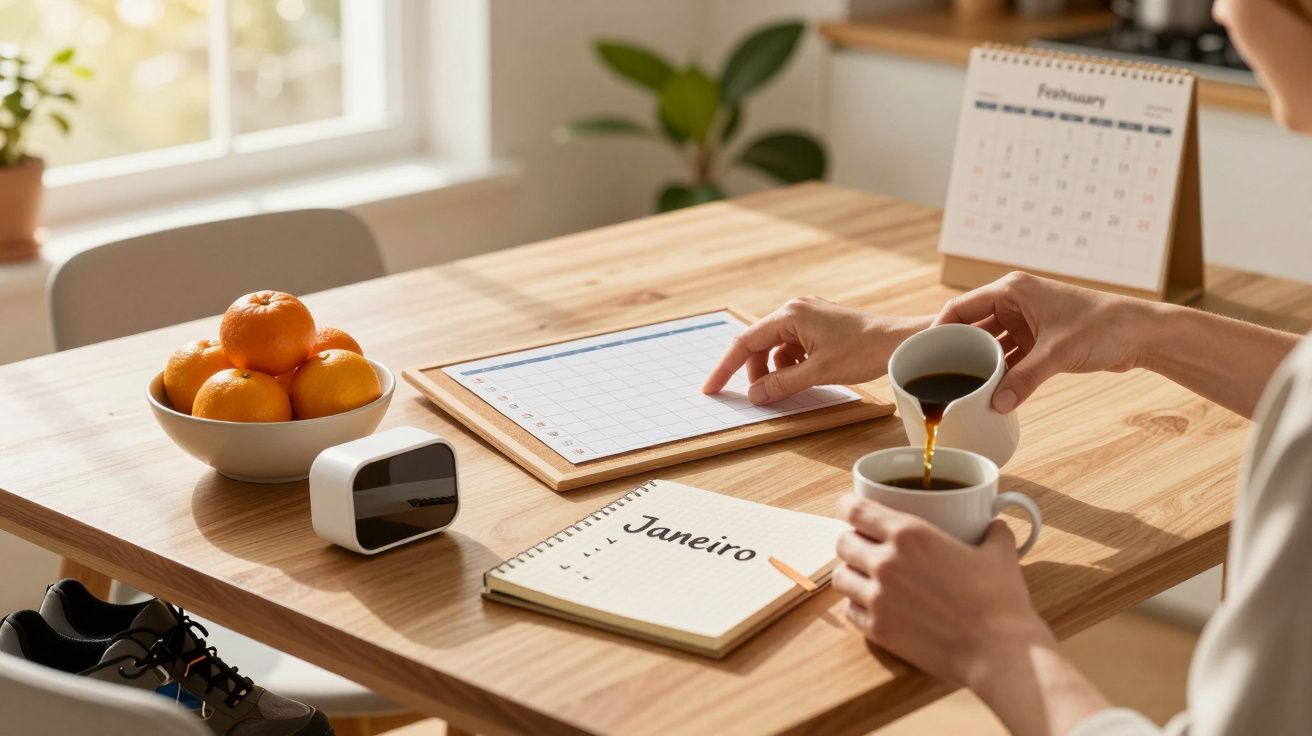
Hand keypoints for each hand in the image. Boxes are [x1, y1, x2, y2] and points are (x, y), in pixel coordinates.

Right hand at [701, 297, 929, 404]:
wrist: (901, 341)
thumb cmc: (864, 350)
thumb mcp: (818, 372)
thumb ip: (782, 384)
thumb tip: (755, 395)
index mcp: (791, 314)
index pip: (745, 342)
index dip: (726, 368)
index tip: (712, 388)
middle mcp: (796, 309)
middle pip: (759, 344)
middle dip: (757, 371)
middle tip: (761, 396)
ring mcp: (809, 315)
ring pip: (777, 347)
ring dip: (777, 370)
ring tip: (791, 387)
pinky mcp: (821, 325)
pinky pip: (794, 346)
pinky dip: (793, 364)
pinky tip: (806, 377)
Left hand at [834, 495, 1052, 689]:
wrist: (999, 651)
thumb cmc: (1000, 601)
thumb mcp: (1000, 553)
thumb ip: (992, 532)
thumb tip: (995, 524)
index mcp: (908, 534)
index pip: (855, 509)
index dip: (847, 506)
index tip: (849, 508)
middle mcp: (884, 562)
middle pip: (842, 542)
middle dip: (851, 540)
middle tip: (865, 545)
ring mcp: (877, 598)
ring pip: (840, 577)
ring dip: (851, 573)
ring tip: (866, 576)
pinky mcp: (878, 630)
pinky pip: (850, 611)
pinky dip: (858, 605)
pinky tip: (874, 606)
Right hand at [935, 272, 1150, 412]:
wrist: (1141, 333)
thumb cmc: (1102, 326)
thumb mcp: (1056, 354)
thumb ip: (1023, 380)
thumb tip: (995, 405)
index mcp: (1012, 289)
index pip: (961, 307)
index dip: (939, 329)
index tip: (924, 354)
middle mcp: (1015, 302)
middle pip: (973, 327)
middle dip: (959, 351)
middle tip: (939, 377)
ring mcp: (1026, 321)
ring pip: (991, 344)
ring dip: (981, 365)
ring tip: (960, 388)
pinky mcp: (1039, 339)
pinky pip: (1009, 356)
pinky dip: (1001, 372)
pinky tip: (989, 390)